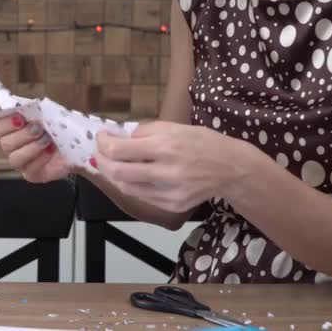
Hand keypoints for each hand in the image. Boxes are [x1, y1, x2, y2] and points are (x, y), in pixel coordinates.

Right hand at [0, 113, 71, 182]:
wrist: (79, 143)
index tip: (21, 118)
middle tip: (39, 128)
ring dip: (32, 147)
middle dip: (23, 135)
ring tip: (47, 139)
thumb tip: (27, 106)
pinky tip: (51, 151)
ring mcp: (21, 162)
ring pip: (14, 158)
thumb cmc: (60, 126)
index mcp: (12, 129)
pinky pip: (29, 169)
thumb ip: (34, 110)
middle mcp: (13, 147)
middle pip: (5, 143)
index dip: (5, 123)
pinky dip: (41, 158)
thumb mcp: (48, 113)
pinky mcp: (31, 174)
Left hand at [95, 121, 254, 212]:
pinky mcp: (172, 205)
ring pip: (126, 187)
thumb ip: (144, 132)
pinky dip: (130, 185)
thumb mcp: (175, 127)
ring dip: (113, 175)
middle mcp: (167, 171)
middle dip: (102, 162)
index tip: (101, 138)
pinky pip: (141, 196)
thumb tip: (117, 137)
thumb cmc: (202, 143)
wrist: (231, 168)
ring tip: (111, 164)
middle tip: (99, 153)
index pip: (120, 150)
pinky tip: (129, 175)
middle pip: (118, 172)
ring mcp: (170, 192)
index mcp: (166, 146)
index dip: (103, 144)